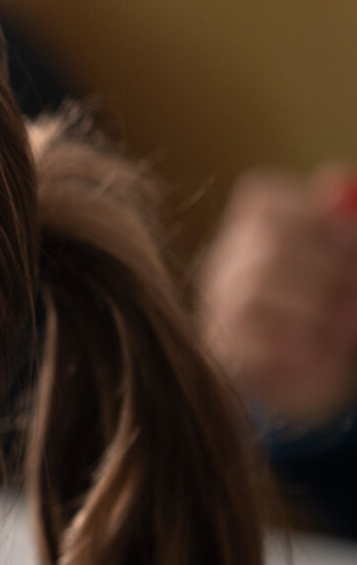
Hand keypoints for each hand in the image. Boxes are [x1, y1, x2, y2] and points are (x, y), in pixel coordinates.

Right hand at [200, 165, 356, 429]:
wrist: (315, 386)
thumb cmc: (334, 318)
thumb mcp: (346, 268)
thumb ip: (342, 229)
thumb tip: (334, 178)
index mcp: (259, 234)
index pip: (263, 198)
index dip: (308, 213)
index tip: (346, 240)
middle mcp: (229, 264)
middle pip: (265, 243)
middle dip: (324, 268)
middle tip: (350, 293)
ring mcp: (220, 308)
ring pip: (255, 291)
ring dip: (313, 311)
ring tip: (340, 329)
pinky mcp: (223, 352)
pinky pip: (250, 342)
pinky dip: (295, 349)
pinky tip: (312, 356)